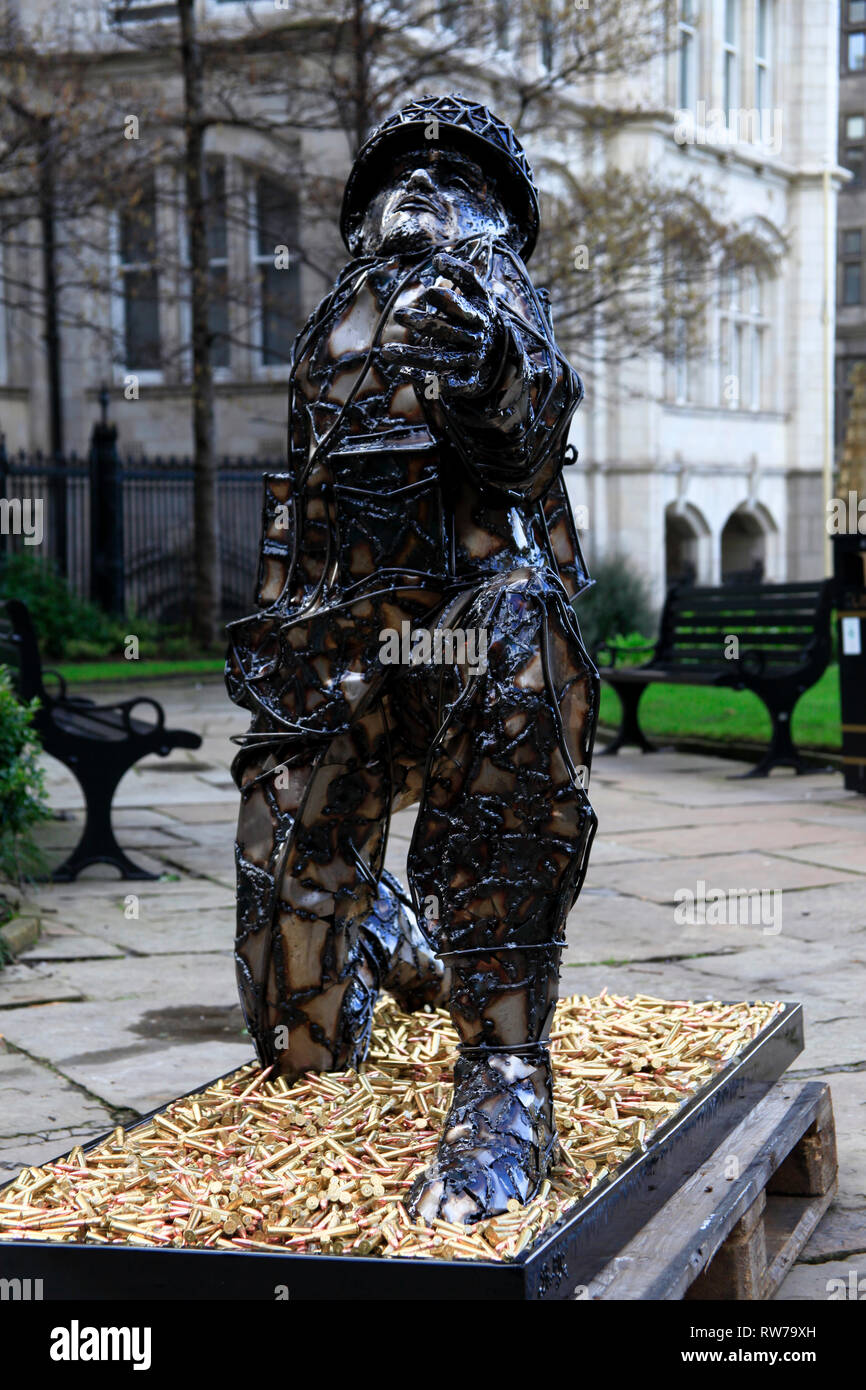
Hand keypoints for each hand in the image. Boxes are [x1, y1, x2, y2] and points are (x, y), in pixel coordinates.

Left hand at [381, 251, 504, 399]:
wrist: (502, 351)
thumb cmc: (479, 314)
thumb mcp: (477, 292)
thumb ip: (460, 274)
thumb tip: (437, 258)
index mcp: (479, 316)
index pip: (464, 309)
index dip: (449, 301)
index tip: (428, 291)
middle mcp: (475, 339)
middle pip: (448, 333)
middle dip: (424, 324)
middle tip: (398, 314)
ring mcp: (471, 361)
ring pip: (441, 360)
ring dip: (413, 357)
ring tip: (386, 352)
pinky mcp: (468, 380)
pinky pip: (449, 384)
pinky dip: (429, 381)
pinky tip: (406, 373)